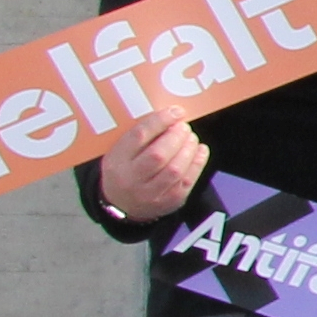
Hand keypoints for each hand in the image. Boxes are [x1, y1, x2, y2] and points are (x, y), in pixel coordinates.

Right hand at [91, 110, 207, 226]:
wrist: (122, 204)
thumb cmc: (125, 170)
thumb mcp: (121, 151)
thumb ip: (142, 136)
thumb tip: (171, 116)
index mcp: (116, 161)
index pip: (139, 137)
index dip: (160, 121)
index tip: (175, 112)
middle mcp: (131, 179)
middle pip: (158, 155)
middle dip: (176, 136)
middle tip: (184, 127)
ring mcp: (151, 194)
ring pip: (175, 170)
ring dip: (188, 149)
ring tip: (191, 138)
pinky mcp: (169, 202)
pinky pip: (187, 181)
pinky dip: (198, 162)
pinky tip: (200, 150)